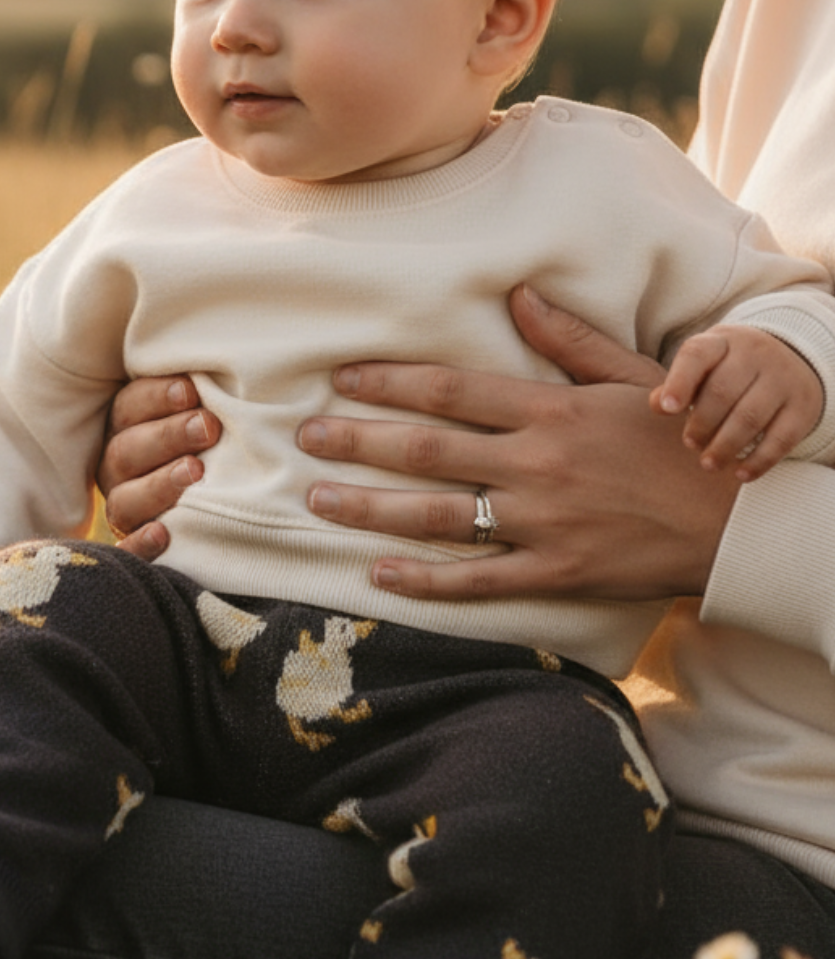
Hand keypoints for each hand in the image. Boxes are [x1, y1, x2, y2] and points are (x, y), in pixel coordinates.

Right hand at [97, 375, 219, 558]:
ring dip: (159, 484)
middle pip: (127, 450)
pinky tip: (163, 534)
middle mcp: (118, 470)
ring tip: (196, 471)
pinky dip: (141, 545)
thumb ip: (202, 400)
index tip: (192, 391)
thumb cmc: (213, 449)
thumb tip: (217, 375)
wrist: (225, 516)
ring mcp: (125, 511)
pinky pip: (128, 553)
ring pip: (124, 500)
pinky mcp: (135, 549)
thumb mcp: (204, 418)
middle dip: (167, 436)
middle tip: (208, 427)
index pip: (129, 408)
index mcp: (127, 430)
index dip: (156, 397)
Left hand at [297, 285, 739, 601]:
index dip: (390, 382)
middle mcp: (536, 464)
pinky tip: (378, 574)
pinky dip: (424, 580)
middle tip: (306, 437)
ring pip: (438, 515)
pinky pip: (476, 579)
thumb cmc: (675, 440)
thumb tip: (518, 298)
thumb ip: (569, 340)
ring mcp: (542, 522)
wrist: (732, 518)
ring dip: (371, 507)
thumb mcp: (630, 378)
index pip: (451, 391)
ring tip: (318, 499)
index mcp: (550, 411)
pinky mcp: (554, 573)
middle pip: (427, 449)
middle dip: (358, 441)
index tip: (342, 379)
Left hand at [650, 325, 823, 480]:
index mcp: (720, 342)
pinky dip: (759, 460)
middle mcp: (755, 354)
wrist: (788, 359)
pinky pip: (781, 438)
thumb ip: (676, 386)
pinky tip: (741, 474)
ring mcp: (783, 379)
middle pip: (722, 392)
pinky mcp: (803, 407)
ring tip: (708, 463)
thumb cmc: (726, 371)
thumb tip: (658, 405)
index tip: (668, 409)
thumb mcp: (701, 369)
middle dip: (702, 423)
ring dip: (725, 446)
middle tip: (690, 443)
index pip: (697, 355)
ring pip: (750, 417)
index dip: (680, 382)